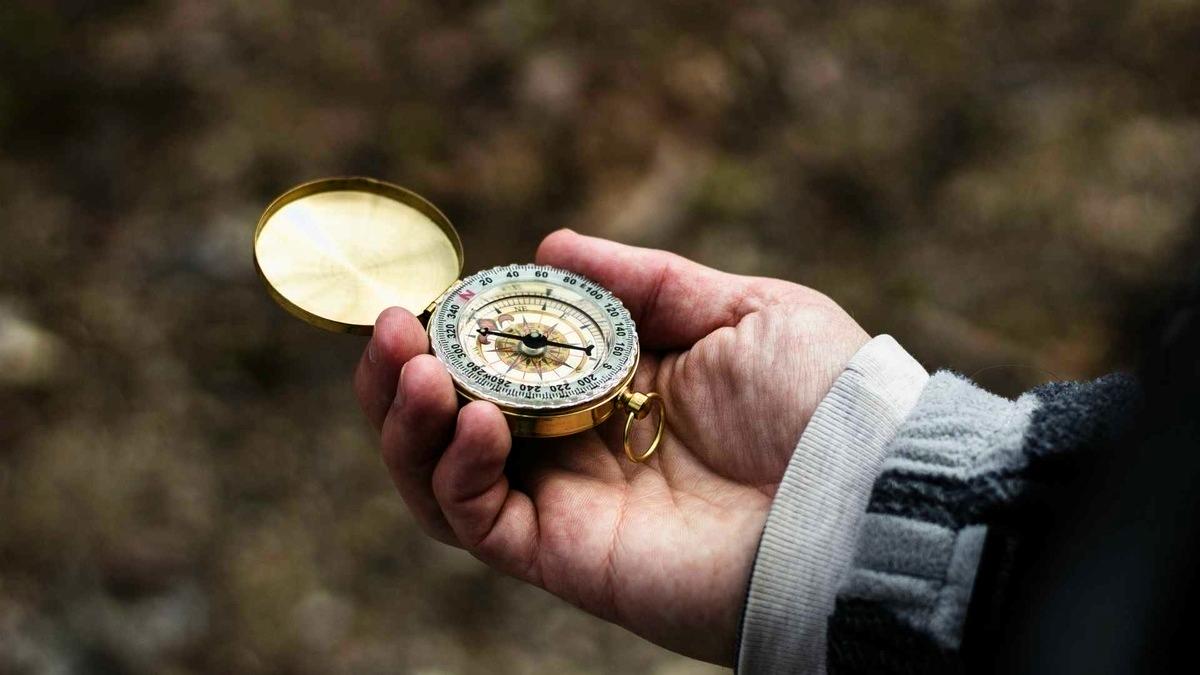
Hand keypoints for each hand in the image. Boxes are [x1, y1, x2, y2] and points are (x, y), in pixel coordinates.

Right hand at [353, 230, 868, 664]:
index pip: (504, 361)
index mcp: (611, 387)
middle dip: (404, 373)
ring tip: (414, 366)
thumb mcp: (740, 308)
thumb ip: (643, 280)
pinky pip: (476, 523)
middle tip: (390, 327)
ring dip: (407, 421)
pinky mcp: (562, 556)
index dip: (456, 329)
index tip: (430, 292)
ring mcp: (565, 504)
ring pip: (442, 476)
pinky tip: (469, 418)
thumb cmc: (818, 399)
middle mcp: (575, 447)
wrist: (857, 497)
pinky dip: (452, 471)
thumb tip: (550, 248)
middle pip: (452, 420)